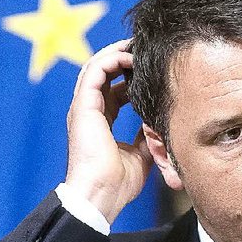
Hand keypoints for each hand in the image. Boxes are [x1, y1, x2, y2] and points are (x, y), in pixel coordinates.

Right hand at [64, 39, 152, 222]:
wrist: (101, 196)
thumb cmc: (118, 183)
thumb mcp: (140, 154)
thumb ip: (145, 136)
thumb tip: (158, 124)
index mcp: (99, 122)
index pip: (112, 89)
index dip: (130, 76)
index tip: (150, 69)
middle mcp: (88, 111)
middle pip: (103, 72)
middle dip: (123, 57)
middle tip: (145, 49)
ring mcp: (84, 107)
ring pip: (96, 66)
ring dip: (118, 53)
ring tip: (138, 46)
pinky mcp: (83, 106)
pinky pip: (95, 71)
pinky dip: (111, 58)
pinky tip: (130, 57)